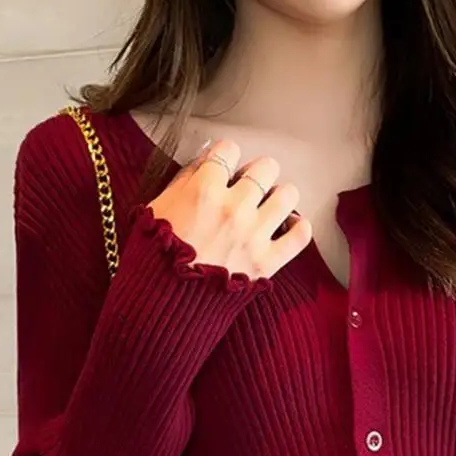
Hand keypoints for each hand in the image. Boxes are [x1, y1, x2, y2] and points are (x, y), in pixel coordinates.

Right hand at [148, 139, 312, 280]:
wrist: (164, 304)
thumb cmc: (155, 258)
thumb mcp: (157, 209)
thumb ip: (183, 180)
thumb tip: (205, 160)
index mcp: (203, 191)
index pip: (229, 150)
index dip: (227, 157)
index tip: (225, 168)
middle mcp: (232, 208)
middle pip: (266, 168)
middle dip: (258, 174)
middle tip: (251, 187)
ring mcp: (253, 235)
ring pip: (288, 195)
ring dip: (280, 198)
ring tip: (270, 206)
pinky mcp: (267, 262)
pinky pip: (300, 235)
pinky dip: (298, 228)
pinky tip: (288, 227)